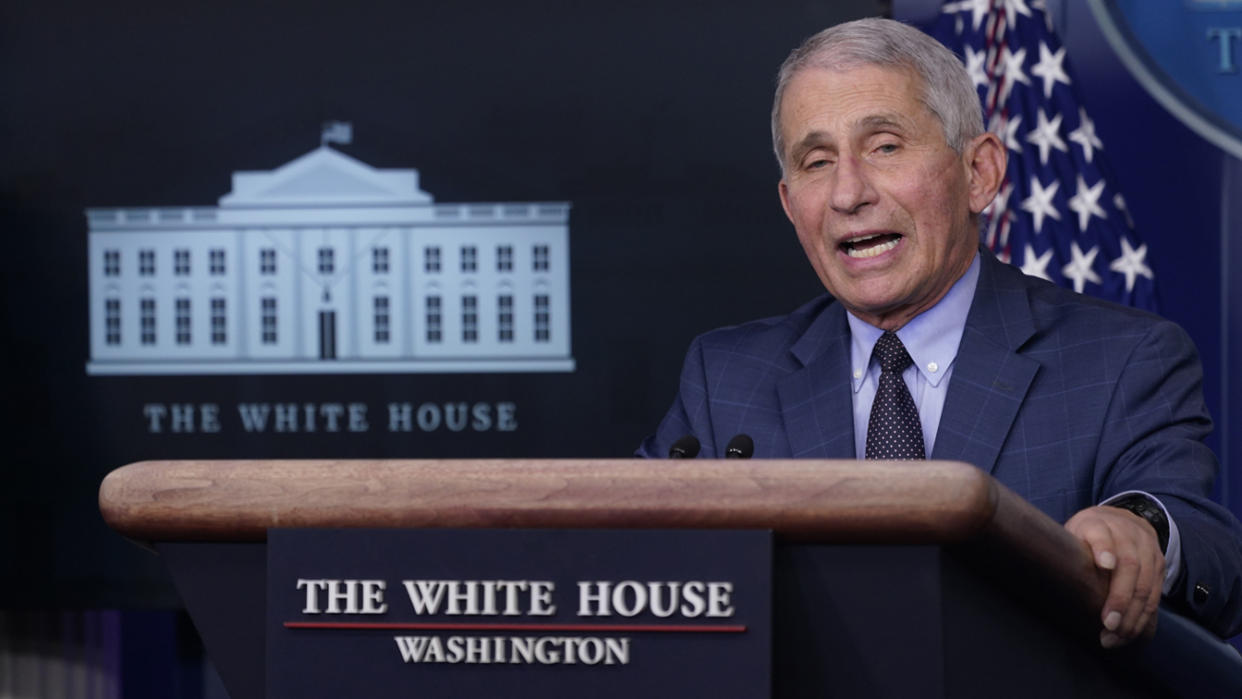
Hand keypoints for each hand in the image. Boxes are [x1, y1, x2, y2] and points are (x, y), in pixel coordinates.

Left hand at [1064, 505, 1164, 647]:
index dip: (1103, 549)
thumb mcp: (1073, 532)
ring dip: (1132, 616)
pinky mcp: (1159, 565)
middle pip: (1129, 566)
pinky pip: (1155, 594)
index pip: (1101, 534)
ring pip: (1145, 584)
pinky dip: (1143, 617)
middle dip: (1120, 599)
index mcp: (1098, 523)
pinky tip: (1130, 633)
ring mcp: (1148, 549)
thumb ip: (1068, 549)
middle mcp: (1128, 534)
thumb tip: (1053, 577)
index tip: (1104, 565)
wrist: (1121, 519)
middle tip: (1107, 625)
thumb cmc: (1087, 534)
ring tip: (1115, 637)